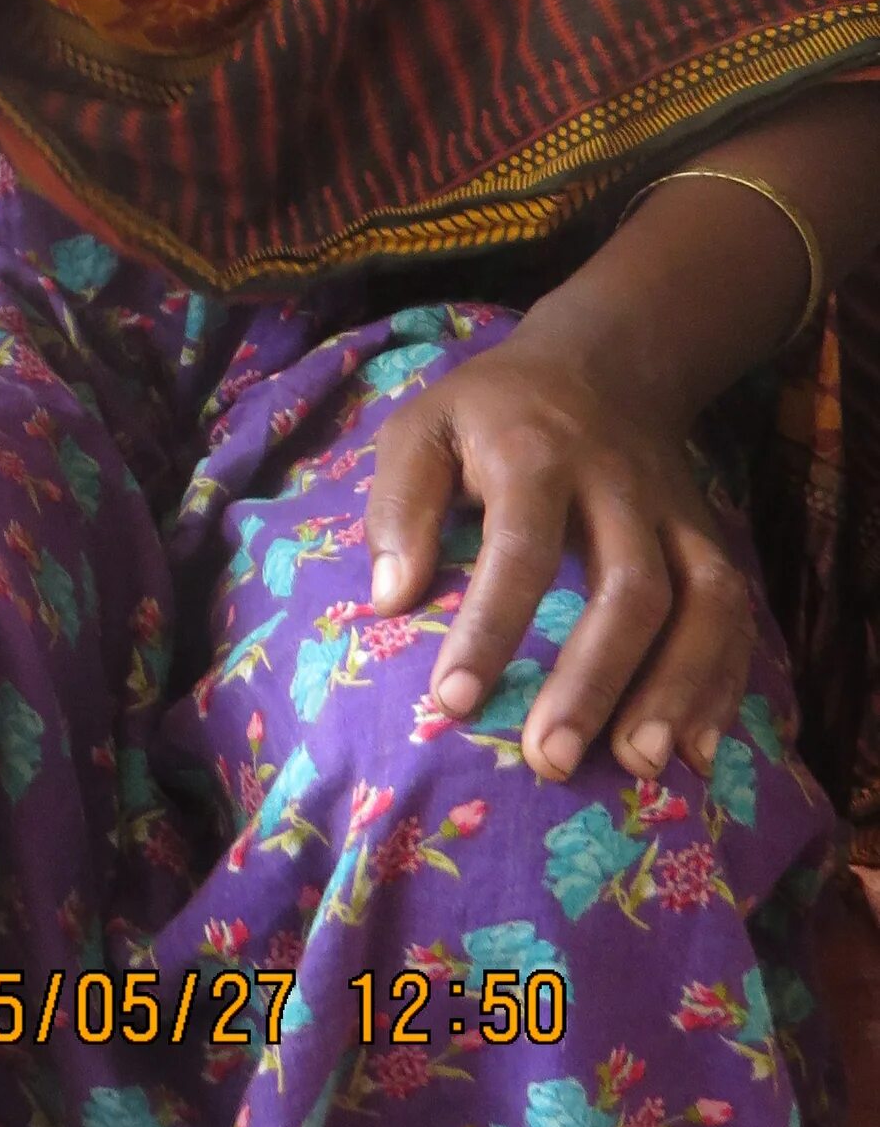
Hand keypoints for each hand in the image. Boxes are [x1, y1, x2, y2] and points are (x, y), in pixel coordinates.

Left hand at [365, 322, 752, 784]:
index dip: (490, 627)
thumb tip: (390, 599)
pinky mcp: (710, 538)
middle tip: (551, 759)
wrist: (600, 360)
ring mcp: (675, 514)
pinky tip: (697, 749)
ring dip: (676, 690)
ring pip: (702, 603)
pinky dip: (723, 682)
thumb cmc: (492, 411)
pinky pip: (736, 614)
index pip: (520, 547)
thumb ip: (399, 505)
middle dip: (595, 680)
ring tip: (639, 766)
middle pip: (630, 587)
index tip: (453, 701)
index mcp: (535, 454)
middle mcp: (618, 486)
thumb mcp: (424, 426)